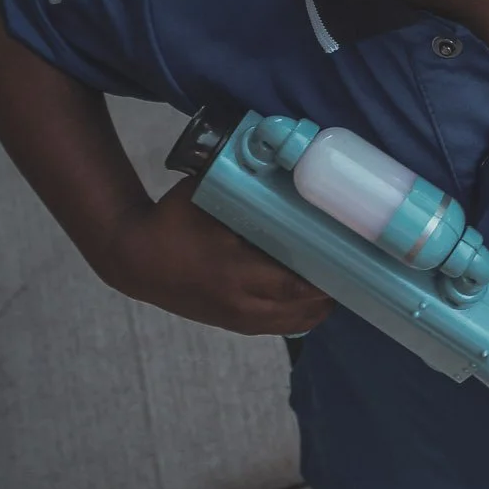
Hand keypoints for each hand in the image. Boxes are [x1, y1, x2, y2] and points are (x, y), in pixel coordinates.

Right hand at [97, 176, 334, 335]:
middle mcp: (239, 303)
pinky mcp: (231, 324)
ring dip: (318, 307)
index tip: (351, 261)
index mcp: (234, 273)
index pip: (293, 285)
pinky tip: (313, 297)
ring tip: (338, 282)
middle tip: (355, 270)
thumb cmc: (170, 222)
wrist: (133, 260)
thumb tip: (277, 160)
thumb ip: (240, 186)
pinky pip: (278, 327)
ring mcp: (235, 318)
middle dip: (330, 293)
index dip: (326, 279)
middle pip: (301, 309)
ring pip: (293, 324)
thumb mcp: (202, 197)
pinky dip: (300, 315)